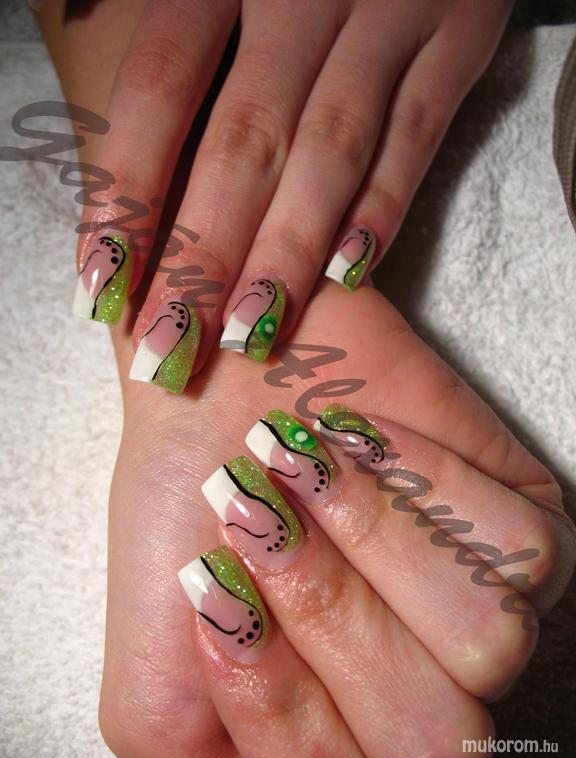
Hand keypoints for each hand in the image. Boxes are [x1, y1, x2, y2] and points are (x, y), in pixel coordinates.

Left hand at [68, 0, 513, 388]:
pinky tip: (349, 275)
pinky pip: (419, 129)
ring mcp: (389, 11)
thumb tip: (106, 143)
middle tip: (173, 343)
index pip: (160, 88)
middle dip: (205, 253)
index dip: (130, 191)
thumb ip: (178, 47)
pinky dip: (384, 204)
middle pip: (244, 140)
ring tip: (249, 333)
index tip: (106, 285)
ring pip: (331, 149)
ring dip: (288, 249)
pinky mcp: (458, 34)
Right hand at [98, 282, 574, 757]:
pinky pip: (522, 550)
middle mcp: (419, 695)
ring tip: (300, 466)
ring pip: (491, 644)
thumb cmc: (189, 519)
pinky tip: (358, 443)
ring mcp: (480, 618)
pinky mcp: (525, 532)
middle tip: (260, 515)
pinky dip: (427, 486)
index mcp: (337, 741)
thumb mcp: (156, 694)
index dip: (282, 707)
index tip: (214, 590)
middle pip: (435, 741)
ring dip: (375, 541)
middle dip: (331, 616)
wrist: (225, 385)